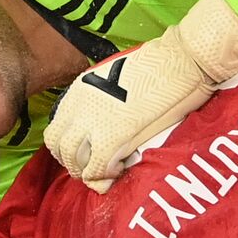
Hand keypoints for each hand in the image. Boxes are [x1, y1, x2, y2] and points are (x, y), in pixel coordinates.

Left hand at [44, 0, 237, 191]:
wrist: (181, 60)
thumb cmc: (159, 66)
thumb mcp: (116, 80)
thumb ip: (101, 102)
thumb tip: (102, 123)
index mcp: (79, 90)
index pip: (57, 130)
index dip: (68, 147)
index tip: (86, 153)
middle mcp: (79, 107)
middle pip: (58, 148)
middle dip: (73, 162)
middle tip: (93, 167)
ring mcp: (93, 123)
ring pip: (73, 162)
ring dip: (87, 171)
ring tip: (107, 171)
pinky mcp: (112, 139)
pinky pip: (97, 170)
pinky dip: (106, 176)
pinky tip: (121, 169)